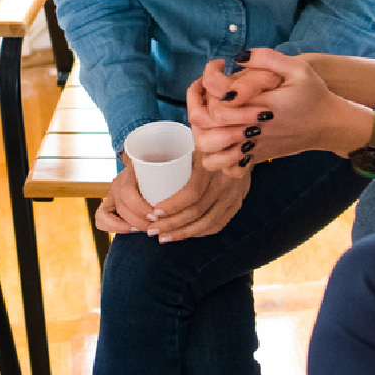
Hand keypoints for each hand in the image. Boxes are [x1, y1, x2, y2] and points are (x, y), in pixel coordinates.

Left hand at [94, 148, 251, 242]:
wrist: (242, 142)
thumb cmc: (206, 139)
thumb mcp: (192, 137)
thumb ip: (170, 143)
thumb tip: (131, 156)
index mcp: (211, 164)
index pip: (192, 192)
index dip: (172, 206)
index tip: (153, 212)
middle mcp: (225, 181)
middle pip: (197, 212)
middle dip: (172, 224)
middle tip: (151, 230)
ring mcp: (234, 195)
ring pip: (208, 223)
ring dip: (183, 233)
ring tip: (163, 237)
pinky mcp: (237, 204)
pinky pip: (218, 224)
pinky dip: (199, 233)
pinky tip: (184, 234)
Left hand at [188, 54, 356, 169]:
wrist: (329, 125)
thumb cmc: (314, 94)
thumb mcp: (297, 68)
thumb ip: (267, 58)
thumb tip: (238, 57)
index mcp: (262, 105)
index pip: (220, 100)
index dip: (210, 80)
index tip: (219, 66)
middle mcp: (254, 129)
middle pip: (208, 125)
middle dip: (198, 105)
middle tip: (204, 88)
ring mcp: (254, 147)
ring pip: (212, 152)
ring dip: (203, 133)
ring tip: (208, 114)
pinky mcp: (257, 157)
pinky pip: (227, 167)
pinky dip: (218, 156)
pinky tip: (222, 136)